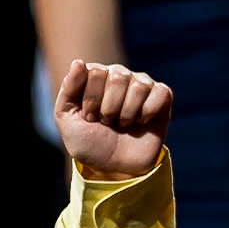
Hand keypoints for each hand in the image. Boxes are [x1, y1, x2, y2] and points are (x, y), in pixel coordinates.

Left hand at [53, 60, 171, 179]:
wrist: (113, 165)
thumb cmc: (89, 142)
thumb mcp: (66, 119)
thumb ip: (68, 90)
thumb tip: (79, 62)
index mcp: (94, 77)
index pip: (95, 71)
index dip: (90, 100)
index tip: (89, 117)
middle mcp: (119, 76)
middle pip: (118, 75)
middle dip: (108, 107)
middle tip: (106, 122)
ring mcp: (141, 84)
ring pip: (138, 85)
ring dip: (126, 114)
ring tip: (122, 124)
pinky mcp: (161, 96)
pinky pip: (159, 93)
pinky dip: (147, 113)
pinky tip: (140, 122)